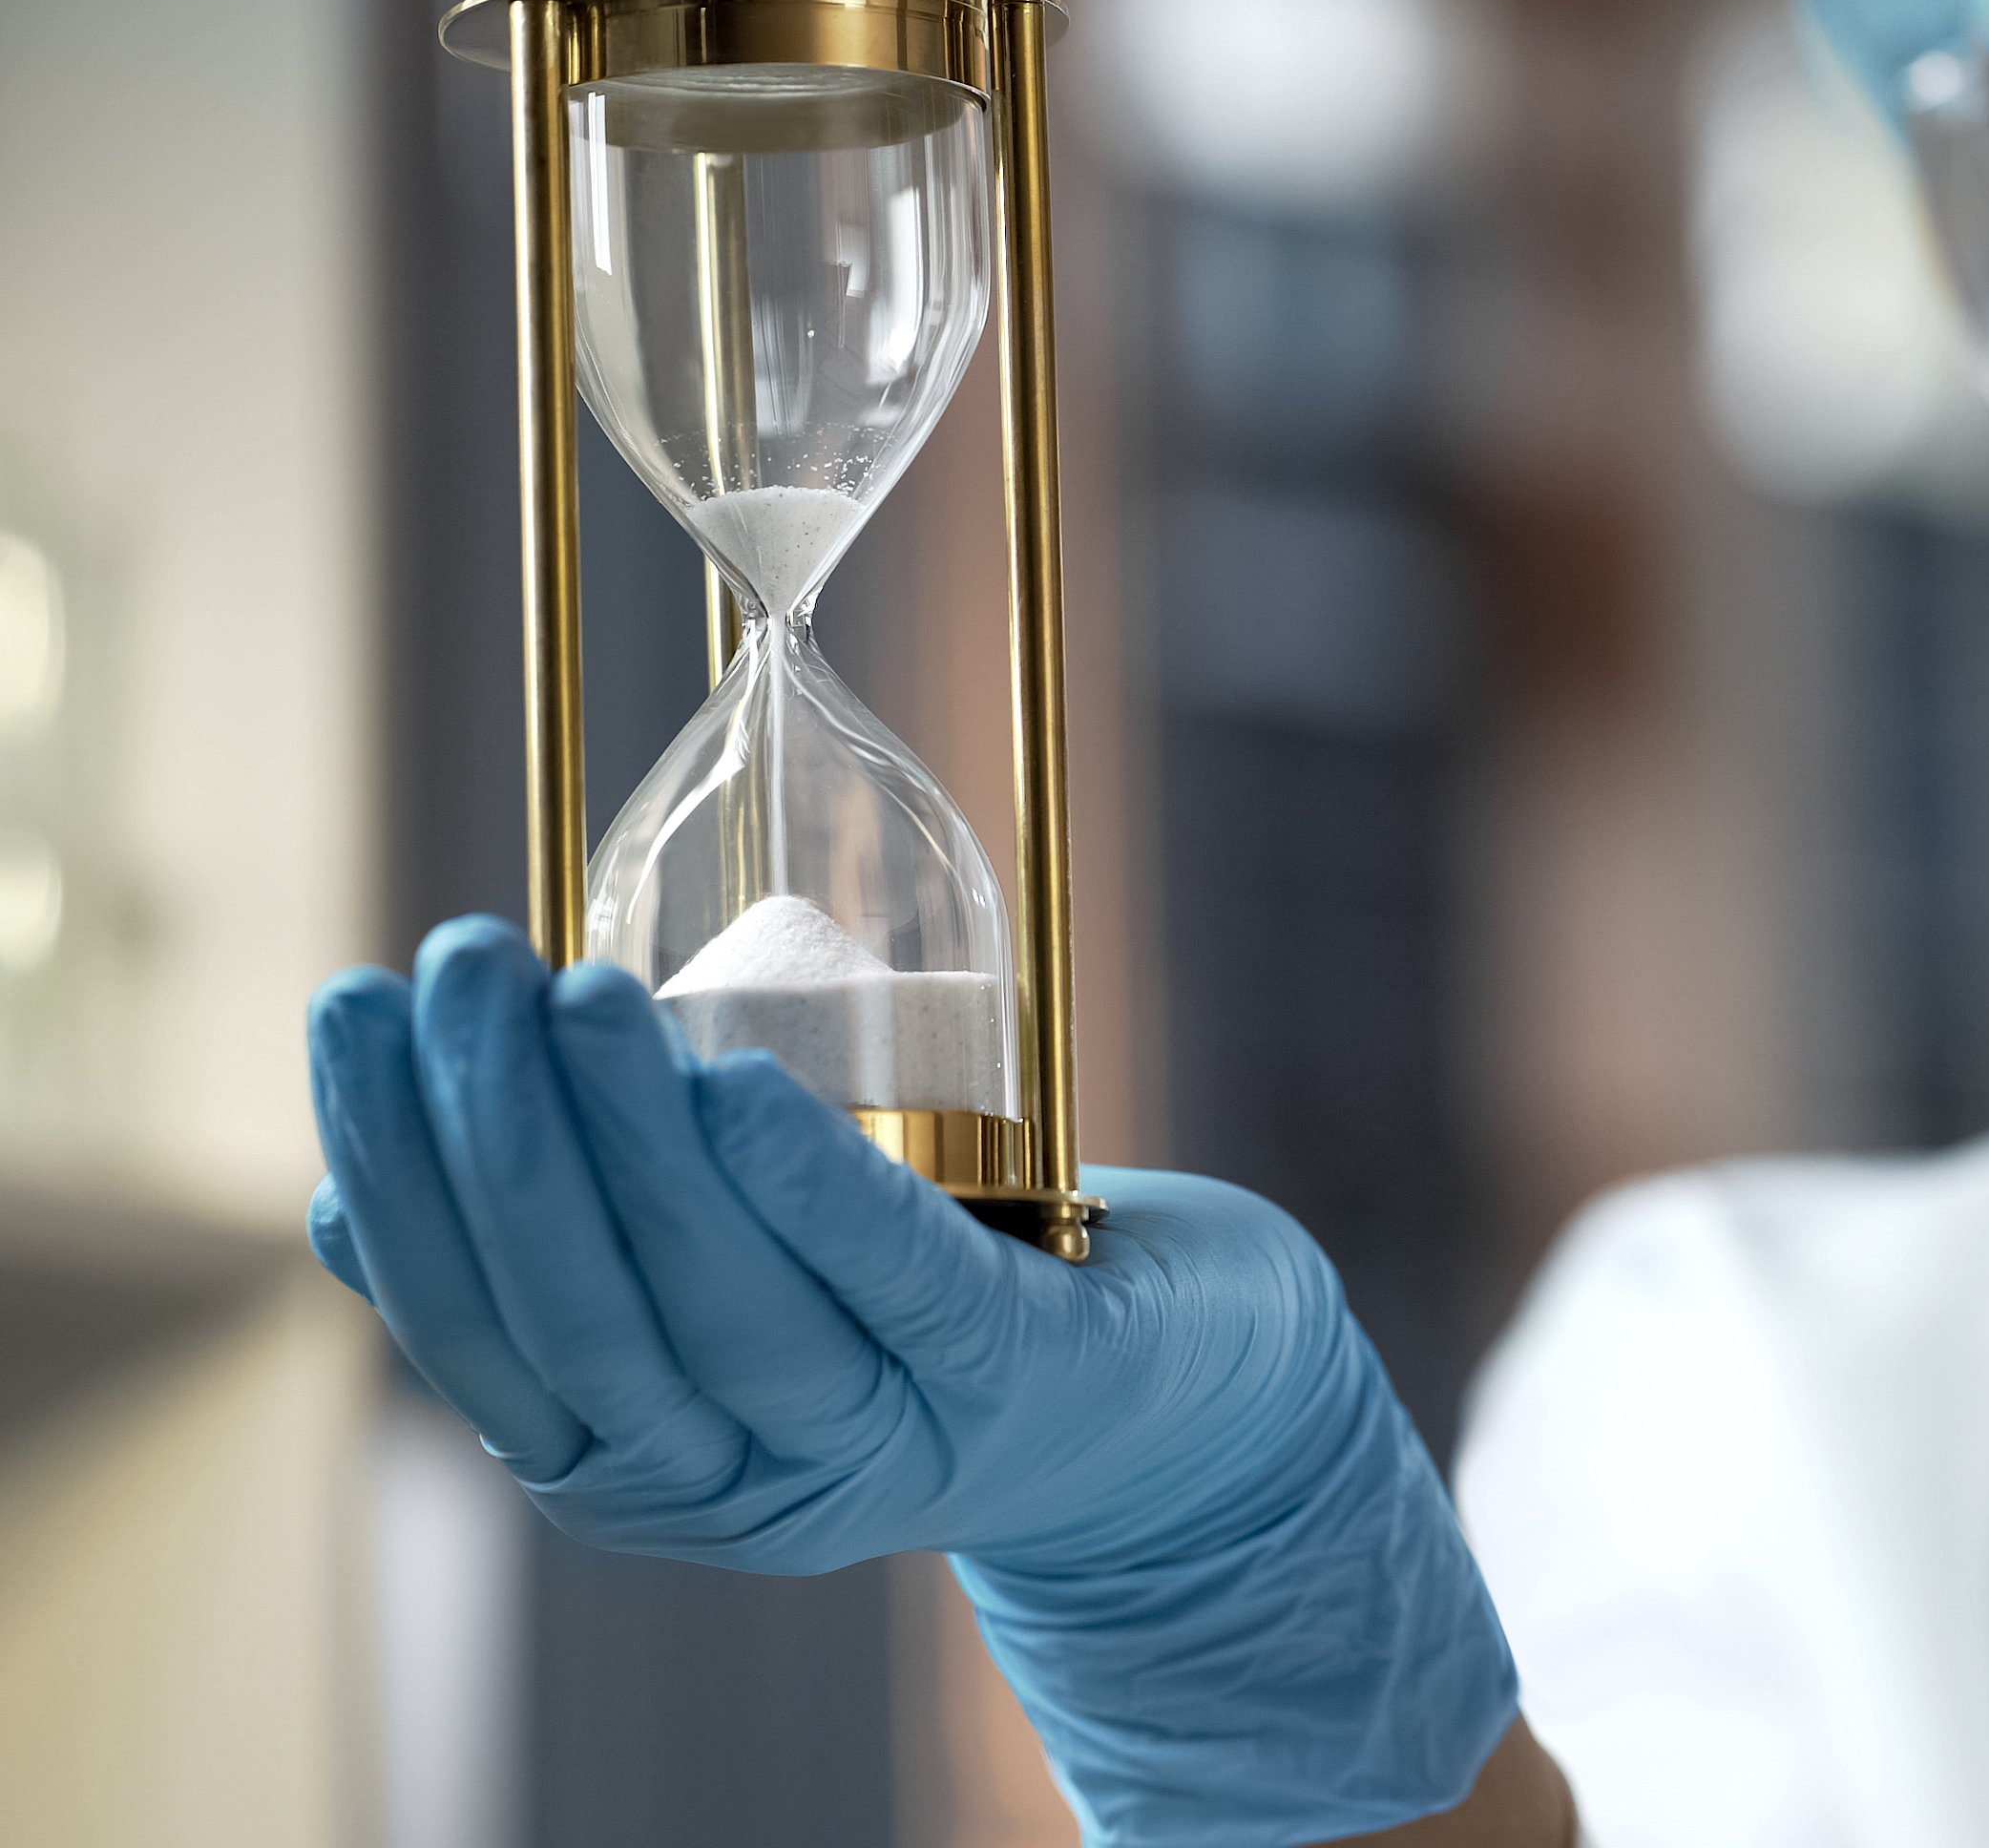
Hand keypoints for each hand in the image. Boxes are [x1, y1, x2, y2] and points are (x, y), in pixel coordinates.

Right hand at [307, 916, 1515, 1844]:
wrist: (1180, 1378)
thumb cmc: (913, 1291)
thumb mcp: (722, 1287)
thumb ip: (575, 1255)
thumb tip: (347, 1194)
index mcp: (634, 1469)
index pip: (477, 1329)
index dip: (397, 1171)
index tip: (353, 1005)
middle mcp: (741, 1490)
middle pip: (586, 1321)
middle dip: (500, 1134)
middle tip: (466, 961)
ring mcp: (886, 1445)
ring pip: (725, 1309)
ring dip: (632, 1145)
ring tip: (579, 996)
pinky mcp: (1020, 1378)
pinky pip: (897, 1288)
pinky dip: (809, 1192)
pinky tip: (734, 1090)